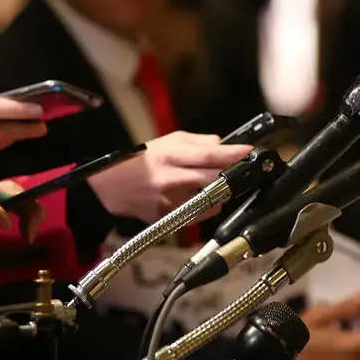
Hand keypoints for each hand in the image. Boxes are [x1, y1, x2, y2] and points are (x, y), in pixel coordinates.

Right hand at [86, 131, 251, 222]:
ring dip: (218, 193)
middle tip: (241, 171)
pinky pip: (198, 215)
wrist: (110, 184)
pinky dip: (203, 207)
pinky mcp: (167, 218)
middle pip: (213, 179)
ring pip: (210, 200)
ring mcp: (169, 201)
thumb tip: (222, 145)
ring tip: (212, 186)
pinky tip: (196, 199)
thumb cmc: (142, 159)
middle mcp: (171, 179)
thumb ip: (198, 142)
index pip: (208, 155)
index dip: (231, 154)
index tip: (249, 152)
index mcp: (171, 155)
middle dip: (232, 175)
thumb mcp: (168, 141)